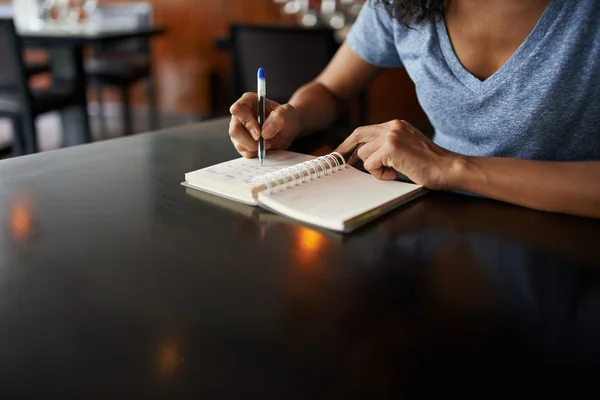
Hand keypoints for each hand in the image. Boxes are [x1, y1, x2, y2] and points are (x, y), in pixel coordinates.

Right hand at [229, 93, 299, 157]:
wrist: (288, 129)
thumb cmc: (286, 117)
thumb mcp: (288, 113)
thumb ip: (279, 117)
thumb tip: (265, 131)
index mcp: (248, 101)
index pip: (238, 110)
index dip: (247, 122)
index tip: (259, 133)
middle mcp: (241, 115)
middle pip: (234, 130)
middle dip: (249, 140)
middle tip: (263, 143)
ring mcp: (240, 130)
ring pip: (238, 143)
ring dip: (254, 147)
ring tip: (268, 144)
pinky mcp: (242, 142)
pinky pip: (244, 151)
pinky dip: (255, 153)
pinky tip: (264, 147)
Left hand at [335, 119, 464, 190]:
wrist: (449, 168)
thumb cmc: (430, 164)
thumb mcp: (406, 148)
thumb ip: (387, 147)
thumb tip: (362, 156)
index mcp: (396, 125)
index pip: (365, 131)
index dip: (350, 142)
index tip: (341, 152)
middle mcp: (392, 126)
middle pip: (358, 136)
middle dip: (344, 149)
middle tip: (339, 162)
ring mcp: (390, 136)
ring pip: (364, 155)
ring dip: (375, 169)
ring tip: (395, 173)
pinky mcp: (390, 148)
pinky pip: (370, 165)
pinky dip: (381, 175)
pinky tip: (397, 174)